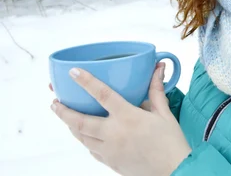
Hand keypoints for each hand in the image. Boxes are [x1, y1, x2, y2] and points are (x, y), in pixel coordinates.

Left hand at [50, 63, 190, 175]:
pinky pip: (91, 149)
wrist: (173, 170)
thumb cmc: (170, 142)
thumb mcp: (164, 113)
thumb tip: (158, 68)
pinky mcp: (109, 162)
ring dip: (70, 125)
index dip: (86, 82)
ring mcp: (109, 150)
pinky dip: (85, 140)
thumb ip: (156, 90)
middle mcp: (114, 133)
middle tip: (55, 101)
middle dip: (63, 111)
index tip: (73, 73)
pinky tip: (86, 135)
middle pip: (80, 121)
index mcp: (128, 117)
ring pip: (81, 136)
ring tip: (66, 116)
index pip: (102, 95)